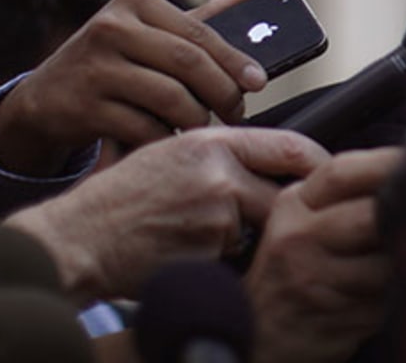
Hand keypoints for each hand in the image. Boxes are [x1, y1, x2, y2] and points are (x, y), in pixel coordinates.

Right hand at [0, 0, 269, 174]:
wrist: (44, 99)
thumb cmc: (112, 63)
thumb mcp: (148, 33)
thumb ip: (200, 20)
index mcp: (135, 2)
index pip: (199, 32)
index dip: (234, 60)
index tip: (260, 82)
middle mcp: (111, 26)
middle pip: (188, 63)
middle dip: (222, 93)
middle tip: (236, 113)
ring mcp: (94, 66)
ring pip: (169, 97)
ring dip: (196, 120)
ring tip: (203, 128)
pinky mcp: (82, 105)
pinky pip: (142, 127)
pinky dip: (164, 139)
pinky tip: (169, 142)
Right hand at [5, 125, 325, 302]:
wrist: (79, 237)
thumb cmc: (120, 198)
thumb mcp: (170, 154)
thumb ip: (220, 153)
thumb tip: (270, 160)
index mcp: (211, 143)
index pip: (290, 145)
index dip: (316, 164)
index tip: (327, 176)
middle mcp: (218, 173)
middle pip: (284, 194)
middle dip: (279, 212)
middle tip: (269, 220)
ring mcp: (214, 215)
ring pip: (257, 231)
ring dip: (239, 239)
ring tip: (194, 234)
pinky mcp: (206, 254)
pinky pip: (232, 260)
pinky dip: (217, 262)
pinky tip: (183, 253)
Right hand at [246, 148, 405, 362]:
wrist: (254, 333)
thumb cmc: (291, 271)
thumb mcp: (303, 222)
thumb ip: (347, 198)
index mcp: (297, 204)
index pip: (347, 172)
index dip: (395, 165)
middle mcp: (302, 237)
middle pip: (376, 215)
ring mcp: (317, 279)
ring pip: (394, 264)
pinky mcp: (335, 317)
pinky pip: (395, 301)